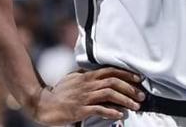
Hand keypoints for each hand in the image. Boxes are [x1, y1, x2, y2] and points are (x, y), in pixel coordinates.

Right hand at [29, 67, 145, 124]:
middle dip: (130, 88)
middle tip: (142, 95)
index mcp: (87, 76)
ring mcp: (84, 96)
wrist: (44, 103)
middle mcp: (88, 84)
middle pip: (113, 82)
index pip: (111, 71)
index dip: (126, 74)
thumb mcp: (72, 78)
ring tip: (136, 105)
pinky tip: (120, 114)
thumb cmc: (59, 92)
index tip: (139, 79)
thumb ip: (85, 75)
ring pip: (109, 94)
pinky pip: (98, 109)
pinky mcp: (80, 109)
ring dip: (125, 99)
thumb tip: (96, 72)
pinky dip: (111, 111)